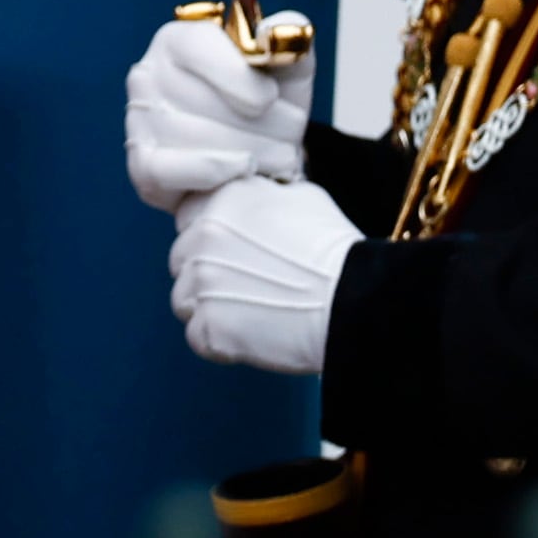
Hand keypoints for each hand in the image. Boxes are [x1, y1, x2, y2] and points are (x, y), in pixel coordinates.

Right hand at [127, 14, 311, 213]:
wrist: (259, 156)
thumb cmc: (266, 106)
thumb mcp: (287, 67)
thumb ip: (287, 40)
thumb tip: (278, 29)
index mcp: (178, 40)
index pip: (196, 46)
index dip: (237, 75)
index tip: (270, 98)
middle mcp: (148, 75)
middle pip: (199, 98)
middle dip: (259, 121)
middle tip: (291, 132)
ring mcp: (139, 121)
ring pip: (193, 136)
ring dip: (251, 149)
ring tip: (280, 154)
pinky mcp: (142, 165)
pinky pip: (170, 169)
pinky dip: (213, 171)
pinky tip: (245, 167)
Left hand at [166, 176, 360, 374]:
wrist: (355, 299)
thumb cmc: (336, 249)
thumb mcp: (303, 198)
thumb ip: (261, 196)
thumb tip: (251, 199)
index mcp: (222, 201)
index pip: (189, 219)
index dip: (211, 240)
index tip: (238, 253)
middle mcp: (202, 237)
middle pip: (182, 261)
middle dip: (208, 274)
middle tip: (251, 287)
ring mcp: (201, 283)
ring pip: (184, 300)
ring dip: (211, 308)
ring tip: (255, 312)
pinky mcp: (209, 326)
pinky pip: (199, 337)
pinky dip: (222, 342)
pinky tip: (256, 335)